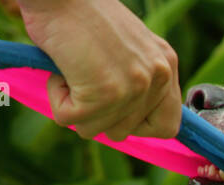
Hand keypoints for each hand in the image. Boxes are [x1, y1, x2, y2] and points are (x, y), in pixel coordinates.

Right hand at [17, 0, 181, 141]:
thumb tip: (125, 123)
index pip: (167, 125)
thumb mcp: (126, 48)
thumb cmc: (80, 13)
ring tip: (73, 66)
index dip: (138, 127)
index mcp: (166, 64)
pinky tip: (61, 68)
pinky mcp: (106, 92)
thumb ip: (136, 80)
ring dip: (74, 104)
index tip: (114, 109)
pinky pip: (69, 119)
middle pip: (124, 133)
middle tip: (84, 75)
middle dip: (96, 113)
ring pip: (94, 130)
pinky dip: (56, 98)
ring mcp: (134, 86)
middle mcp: (157, 76)